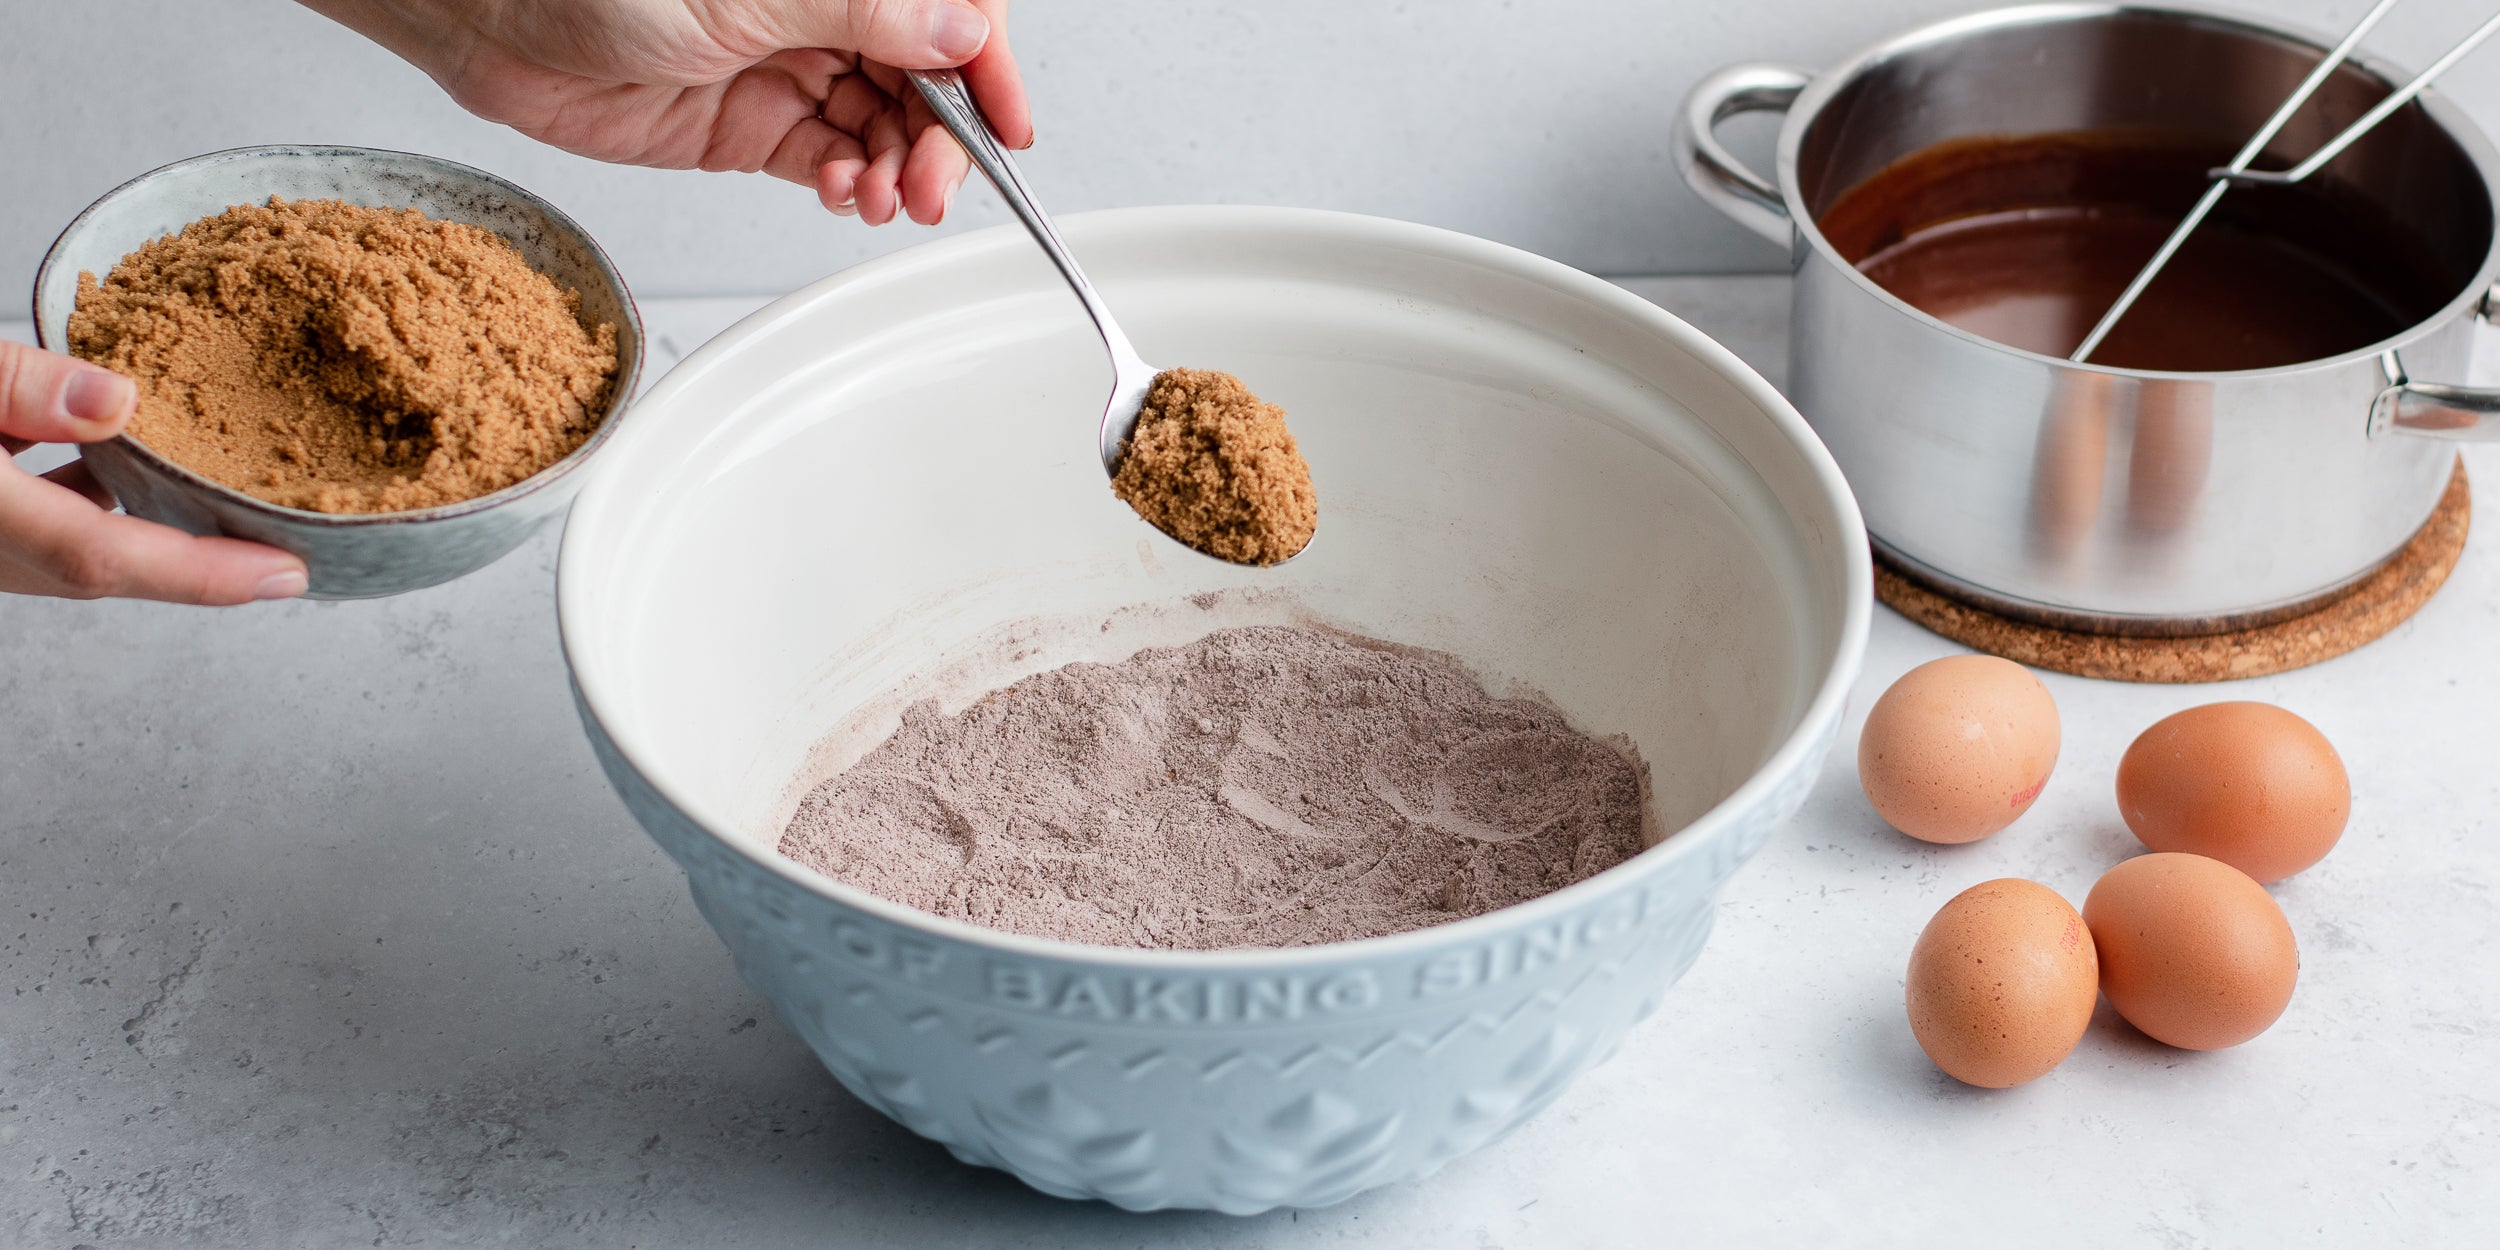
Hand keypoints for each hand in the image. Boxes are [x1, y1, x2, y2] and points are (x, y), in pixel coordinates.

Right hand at [0, 342, 306, 603]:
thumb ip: (19, 384)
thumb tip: (119, 400)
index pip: (96, 557)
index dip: (198, 573)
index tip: (283, 573)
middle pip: (97, 567)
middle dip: (193, 563)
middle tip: (284, 553)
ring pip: (66, 548)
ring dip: (141, 528)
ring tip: (225, 502)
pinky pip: (37, 522)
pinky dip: (84, 498)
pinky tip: (118, 456)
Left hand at [304, 0, 1033, 225]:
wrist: (492, 21)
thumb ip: (864, 12)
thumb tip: (959, 31)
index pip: (946, 11)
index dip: (987, 65)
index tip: (1005, 121)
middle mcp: (820, 11)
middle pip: (925, 79)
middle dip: (942, 137)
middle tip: (930, 183)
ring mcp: (789, 67)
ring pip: (884, 128)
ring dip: (897, 171)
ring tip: (882, 196)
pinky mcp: (753, 127)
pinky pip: (831, 162)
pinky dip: (851, 186)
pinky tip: (849, 193)